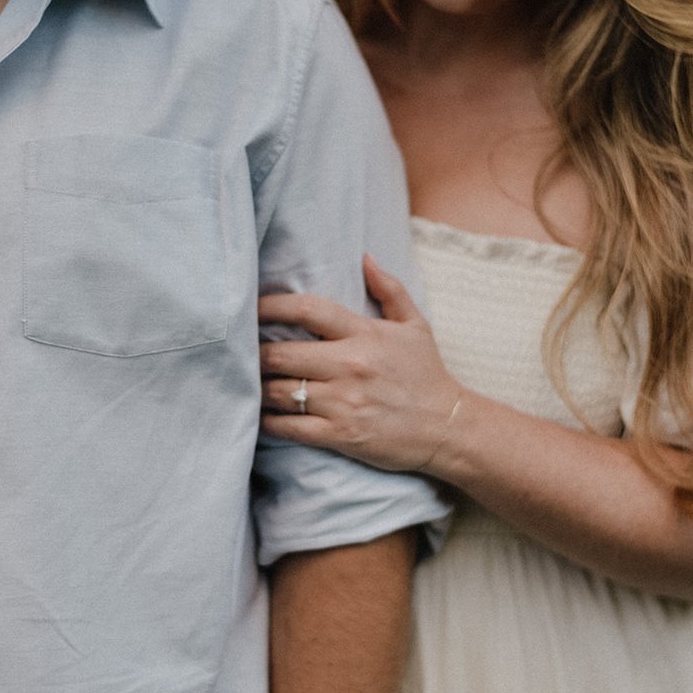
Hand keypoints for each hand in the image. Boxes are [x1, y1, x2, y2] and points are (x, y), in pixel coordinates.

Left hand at [259, 255, 460, 472]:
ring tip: (248, 383)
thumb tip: (365, 258)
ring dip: (258, 387)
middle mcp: (350, 365)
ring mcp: (343, 402)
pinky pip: (289, 426)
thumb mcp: (415, 326)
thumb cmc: (427, 375)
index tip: (251, 308)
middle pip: (280, 354)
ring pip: (279, 391)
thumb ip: (389, 289)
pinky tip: (261, 415)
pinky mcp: (340, 435)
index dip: (271, 306)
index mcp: (364, 334)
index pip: (307, 310)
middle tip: (245, 353)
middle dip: (255, 353)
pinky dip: (269, 421)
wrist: (447, 428)